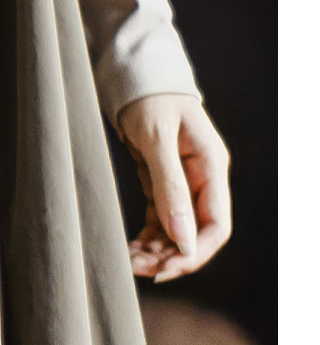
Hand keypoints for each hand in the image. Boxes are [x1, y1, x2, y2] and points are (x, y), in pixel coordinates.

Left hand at [116, 94, 231, 282]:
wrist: (135, 76)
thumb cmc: (150, 98)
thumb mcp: (157, 138)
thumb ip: (170, 185)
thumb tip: (182, 237)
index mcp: (210, 167)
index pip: (216, 224)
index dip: (194, 251)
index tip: (165, 267)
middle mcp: (202, 179)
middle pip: (196, 233)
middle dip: (170, 254)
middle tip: (136, 267)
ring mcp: (183, 183)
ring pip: (176, 230)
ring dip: (156, 250)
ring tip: (128, 261)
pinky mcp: (163, 182)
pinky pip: (160, 219)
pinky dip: (147, 237)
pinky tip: (131, 249)